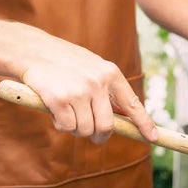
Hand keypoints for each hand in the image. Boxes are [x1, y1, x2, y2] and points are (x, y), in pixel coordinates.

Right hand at [21, 34, 157, 144]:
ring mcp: (78, 92)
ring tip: (67, 112)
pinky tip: (55, 110)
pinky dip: (61, 125)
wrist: (35, 50)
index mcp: (110, 73)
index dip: (144, 123)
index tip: (152, 137)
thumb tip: (123, 117)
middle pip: (107, 126)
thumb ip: (108, 89)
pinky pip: (66, 127)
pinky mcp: (59, 100)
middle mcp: (97, 83)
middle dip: (100, 136)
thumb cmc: (66, 61)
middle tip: (93, 135)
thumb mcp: (93, 67)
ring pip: (85, 130)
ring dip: (76, 129)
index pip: (132, 104)